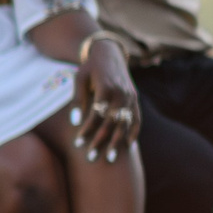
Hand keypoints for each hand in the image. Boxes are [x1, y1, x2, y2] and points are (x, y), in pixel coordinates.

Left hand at [70, 38, 140, 162]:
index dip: (87, 130)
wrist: (110, 53)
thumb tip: (75, 122)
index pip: (96, 114)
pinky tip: (128, 148)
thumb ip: (77, 100)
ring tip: (109, 158)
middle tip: (91, 158)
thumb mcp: (79, 79)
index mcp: (106, 87)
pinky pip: (137, 119)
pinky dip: (133, 133)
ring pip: (125, 124)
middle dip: (101, 141)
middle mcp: (121, 94)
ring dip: (117, 142)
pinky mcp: (135, 100)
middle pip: (111, 123)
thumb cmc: (89, 67)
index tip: (77, 144)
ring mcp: (131, 98)